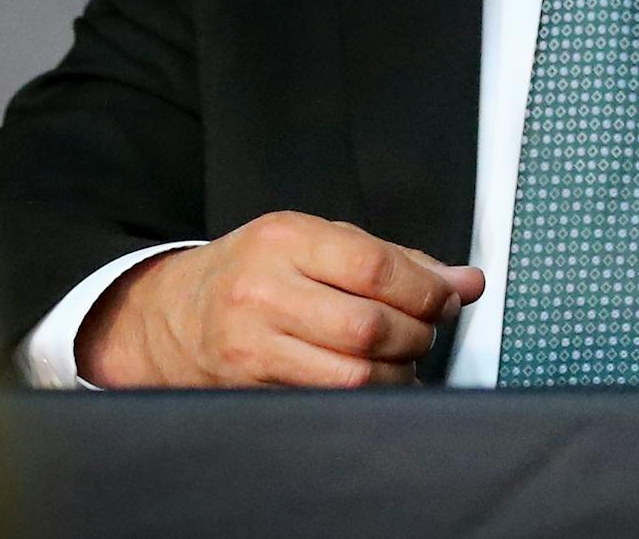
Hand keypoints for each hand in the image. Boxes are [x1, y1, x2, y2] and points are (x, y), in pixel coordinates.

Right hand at [75, 211, 485, 387]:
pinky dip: (369, 396)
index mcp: (287, 239)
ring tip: (404, 356)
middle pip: (367, 326)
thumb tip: (467, 282)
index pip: (373, 267)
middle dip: (416, 333)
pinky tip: (377, 380)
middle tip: (428, 328)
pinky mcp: (251, 390)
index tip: (447, 297)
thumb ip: (397, 259)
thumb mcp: (319, 242)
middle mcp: (265, 291)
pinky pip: (327, 401)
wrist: (171, 315)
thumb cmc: (258, 269)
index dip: (424, 289)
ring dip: (398, 371)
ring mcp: (253, 346)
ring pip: (351, 375)